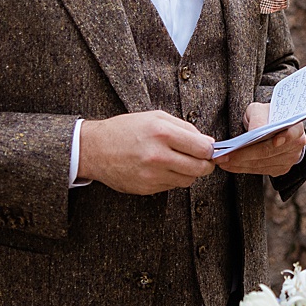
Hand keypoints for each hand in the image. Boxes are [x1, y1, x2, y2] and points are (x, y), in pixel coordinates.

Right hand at [78, 110, 214, 195]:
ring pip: (188, 180)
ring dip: (189, 172)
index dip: (210, 150)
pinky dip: (173, 178)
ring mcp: (152, 175)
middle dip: (205, 164)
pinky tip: (162, 168)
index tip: (208, 149)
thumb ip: (184, 128)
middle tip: (201, 159)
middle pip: (200, 168)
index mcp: (162, 132)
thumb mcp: (154, 117)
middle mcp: (158, 155)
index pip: (203, 148)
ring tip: (178, 161)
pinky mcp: (147, 188)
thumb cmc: (125, 129)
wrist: (95, 149)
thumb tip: (208, 142)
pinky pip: (172, 186)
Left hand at [213, 100, 305, 176]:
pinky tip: (229, 165)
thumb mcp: (261, 109)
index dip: (284, 138)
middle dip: (243, 154)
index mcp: (296, 127)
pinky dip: (242, 168)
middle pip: (268, 152)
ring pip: (261, 164)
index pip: (291, 133)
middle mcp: (296, 145)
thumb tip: (254, 131)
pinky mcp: (280, 169)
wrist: (274, 126)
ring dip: (239, 164)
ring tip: (221, 160)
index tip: (274, 141)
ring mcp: (289, 159)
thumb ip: (258, 117)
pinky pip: (259, 170)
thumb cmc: (266, 115)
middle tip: (222, 156)